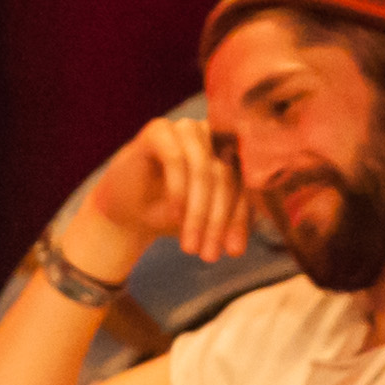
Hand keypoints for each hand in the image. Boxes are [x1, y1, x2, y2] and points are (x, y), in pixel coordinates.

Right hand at [76, 117, 250, 268]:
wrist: (125, 212)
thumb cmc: (172, 213)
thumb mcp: (208, 218)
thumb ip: (233, 215)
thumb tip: (259, 230)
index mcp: (232, 154)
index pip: (246, 183)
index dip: (241, 219)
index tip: (233, 252)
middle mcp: (214, 135)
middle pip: (227, 177)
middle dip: (218, 221)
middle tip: (209, 255)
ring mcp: (187, 129)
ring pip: (205, 170)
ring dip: (199, 212)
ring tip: (190, 246)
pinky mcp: (159, 130)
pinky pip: (176, 160)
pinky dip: (178, 192)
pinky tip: (173, 217)